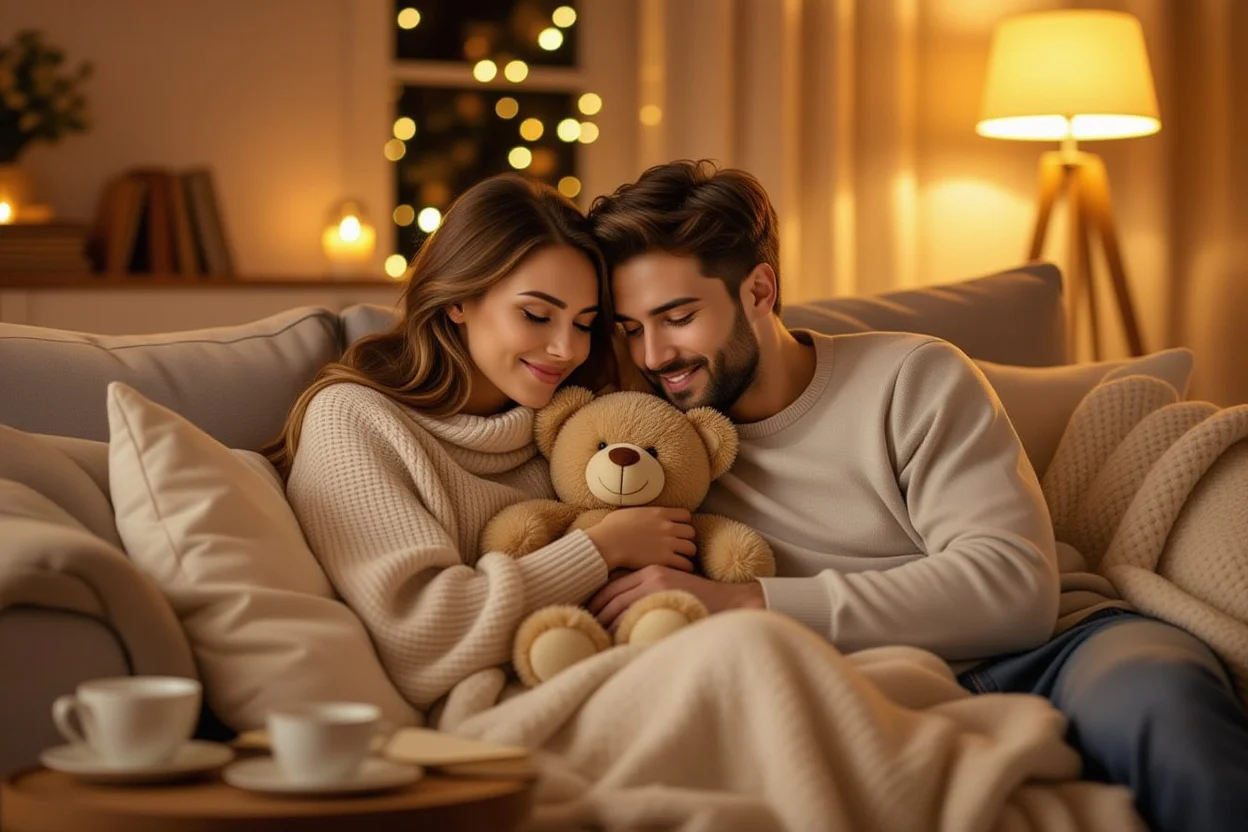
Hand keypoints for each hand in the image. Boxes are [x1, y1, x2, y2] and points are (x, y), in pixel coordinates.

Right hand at [584, 507, 696, 572]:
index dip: (683, 523)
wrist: (607, 543)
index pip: (686, 515)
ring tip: (681, 559)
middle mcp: (668, 527)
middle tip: (679, 546)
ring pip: (691, 548)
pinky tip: (678, 570)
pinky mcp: (665, 560)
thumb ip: (642, 513)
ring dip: (687, 554)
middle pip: (691, 532)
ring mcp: (668, 544)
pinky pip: (686, 565)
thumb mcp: (629, 512)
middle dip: (686, 539)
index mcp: (660, 513)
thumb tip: (639, 516)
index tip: (678, 529)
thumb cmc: (610, 527)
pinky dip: (684, 568)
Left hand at [587, 565, 765, 632]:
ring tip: (595, 635)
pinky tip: (615, 639)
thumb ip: (651, 595)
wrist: (728, 600)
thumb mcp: (672, 587)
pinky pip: (636, 616)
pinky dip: (622, 627)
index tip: (588, 612)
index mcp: (650, 571)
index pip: (615, 585)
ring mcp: (657, 587)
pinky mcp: (664, 600)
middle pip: (613, 594)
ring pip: (620, 606)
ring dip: (606, 621)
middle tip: (584, 625)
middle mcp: (650, 575)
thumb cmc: (699, 598)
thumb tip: (630, 611)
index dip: (599, 599)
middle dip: (597, 611)